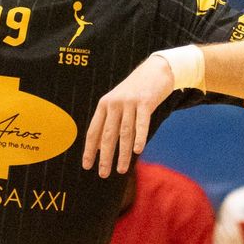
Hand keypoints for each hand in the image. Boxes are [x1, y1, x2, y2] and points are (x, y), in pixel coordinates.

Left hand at [83, 54, 174, 176]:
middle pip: (108, 135)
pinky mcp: (145, 102)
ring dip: (123, 153)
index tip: (87, 166)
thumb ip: (108, 122)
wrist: (156, 70)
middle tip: (103, 174)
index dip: (89, 150)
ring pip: (124, 133)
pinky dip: (140, 137)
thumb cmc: (136, 91)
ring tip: (121, 169)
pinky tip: (138, 151)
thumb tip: (98, 146)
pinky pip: (141, 123)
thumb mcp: (117, 103)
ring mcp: (129, 102)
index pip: (93, 131)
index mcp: (104, 105)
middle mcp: (114, 103)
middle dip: (105, 156)